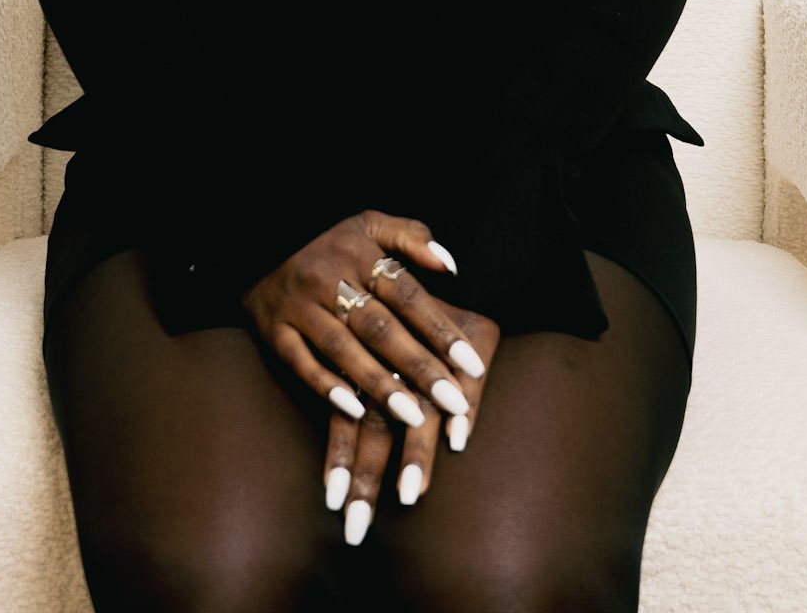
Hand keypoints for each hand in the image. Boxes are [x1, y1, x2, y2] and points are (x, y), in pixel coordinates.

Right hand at [238, 209, 487, 454]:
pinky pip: (300, 362)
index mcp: (358, 253)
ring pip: (343, 350)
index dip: (440, 330)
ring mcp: (299, 307)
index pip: (408, 294)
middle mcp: (329, 280)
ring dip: (380, 384)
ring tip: (413, 416)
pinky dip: (326, 386)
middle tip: (453, 401)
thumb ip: (412, 237)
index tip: (472, 364)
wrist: (257, 237)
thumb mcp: (369, 223)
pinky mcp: (273, 330)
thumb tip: (451, 266)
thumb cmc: (328, 239)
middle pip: (381, 327)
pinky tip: (354, 412)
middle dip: (419, 367)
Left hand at [322, 298, 500, 543]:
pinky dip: (463, 410)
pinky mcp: (474, 343)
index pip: (347, 414)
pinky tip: (455, 442)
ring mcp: (434, 353)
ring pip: (419, 409)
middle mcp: (395, 355)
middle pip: (378, 421)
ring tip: (408, 497)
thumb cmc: (403, 306)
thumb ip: (352, 374)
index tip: (332, 503)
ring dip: (415, 455)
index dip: (339, 456)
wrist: (456, 278)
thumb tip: (335, 448)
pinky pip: (465, 384)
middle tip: (357, 528)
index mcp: (364, 354)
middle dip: (367, 476)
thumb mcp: (374, 333)